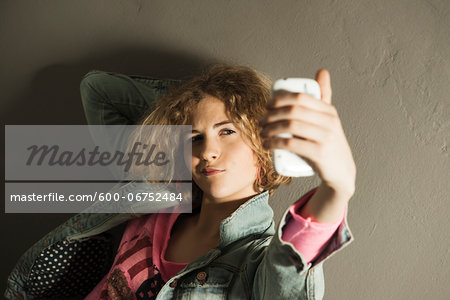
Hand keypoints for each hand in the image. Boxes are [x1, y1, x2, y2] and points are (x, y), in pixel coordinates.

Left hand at [259, 69, 355, 196]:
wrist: (341, 172)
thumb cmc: (329, 143)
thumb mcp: (329, 119)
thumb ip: (324, 97)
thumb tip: (322, 71)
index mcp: (329, 110)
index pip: (300, 97)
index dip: (280, 99)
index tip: (267, 106)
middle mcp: (329, 121)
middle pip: (293, 111)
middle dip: (271, 115)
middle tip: (261, 122)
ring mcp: (326, 137)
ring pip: (291, 126)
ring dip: (270, 128)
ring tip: (262, 133)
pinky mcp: (320, 153)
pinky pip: (292, 144)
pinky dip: (275, 143)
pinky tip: (267, 145)